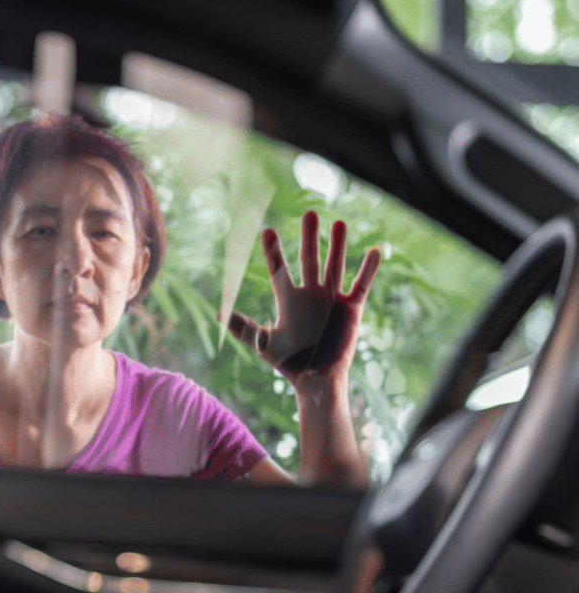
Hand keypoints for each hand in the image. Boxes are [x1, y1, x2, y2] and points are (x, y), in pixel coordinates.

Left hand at [228, 211, 380, 383]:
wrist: (315, 379)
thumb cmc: (288, 363)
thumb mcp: (263, 344)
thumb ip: (243, 328)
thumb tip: (218, 315)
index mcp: (288, 299)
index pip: (279, 269)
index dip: (273, 251)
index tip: (268, 231)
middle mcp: (310, 294)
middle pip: (309, 259)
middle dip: (309, 238)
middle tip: (310, 213)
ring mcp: (332, 299)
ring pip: (335, 265)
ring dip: (337, 246)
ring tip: (339, 223)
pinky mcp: (351, 309)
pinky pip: (361, 285)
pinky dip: (368, 270)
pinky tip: (374, 252)